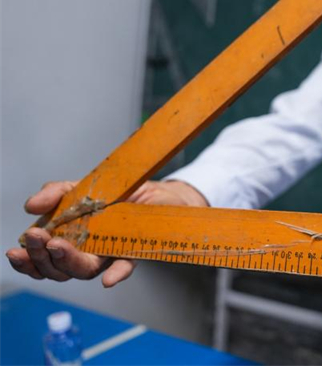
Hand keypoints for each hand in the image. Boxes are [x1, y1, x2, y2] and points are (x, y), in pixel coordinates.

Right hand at [6, 179, 207, 286]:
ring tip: (57, 246)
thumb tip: (30, 205)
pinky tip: (108, 279)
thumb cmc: (121, 192)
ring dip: (68, 262)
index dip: (28, 259)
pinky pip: (126, 266)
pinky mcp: (136, 251)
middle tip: (36, 239)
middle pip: (59, 269)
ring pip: (85, 270)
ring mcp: (111, 253)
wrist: (161, 190)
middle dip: (42, 257)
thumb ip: (56, 192)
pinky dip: (117, 273)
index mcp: (71, 239)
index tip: (16, 249)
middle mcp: (88, 252)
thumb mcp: (83, 186)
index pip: (43, 258)